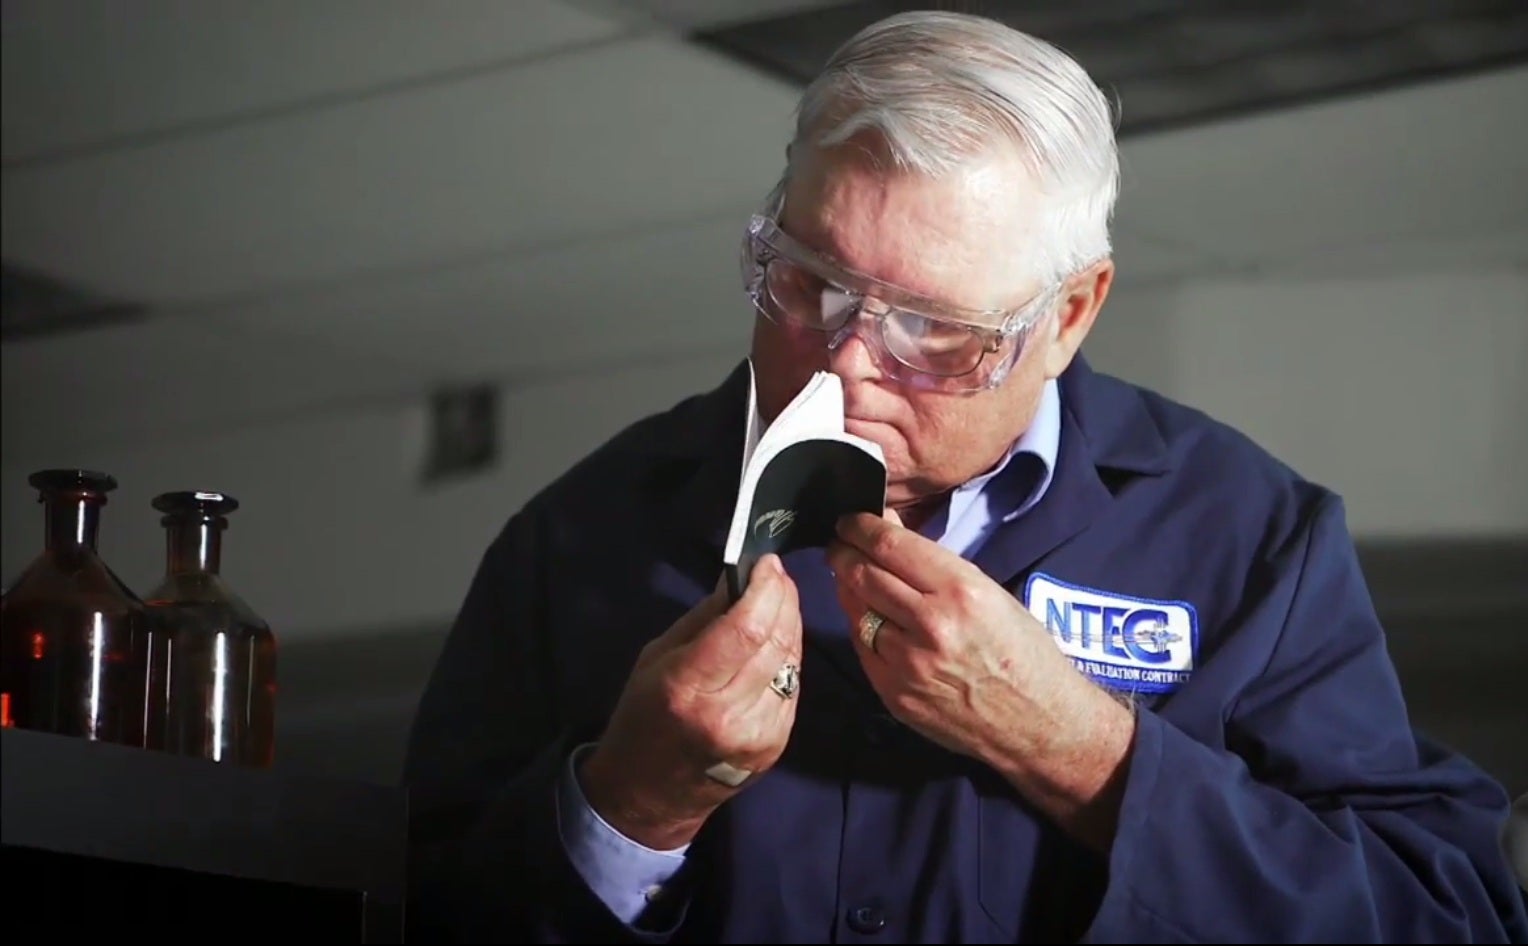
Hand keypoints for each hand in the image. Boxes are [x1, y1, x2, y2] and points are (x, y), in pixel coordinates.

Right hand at [578, 554, 802, 849]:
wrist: (649, 796)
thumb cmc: (642, 717)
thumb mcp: (657, 658)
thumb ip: (704, 620)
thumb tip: (741, 579)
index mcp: (688, 687)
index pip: (745, 628)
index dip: (765, 589)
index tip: (768, 562)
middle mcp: (729, 713)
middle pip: (776, 641)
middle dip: (783, 599)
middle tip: (777, 575)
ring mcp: (758, 734)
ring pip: (792, 661)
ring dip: (790, 625)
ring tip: (778, 602)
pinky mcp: (776, 745)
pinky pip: (793, 686)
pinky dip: (788, 658)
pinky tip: (776, 643)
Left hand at [825, 510, 1134, 849]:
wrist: (1040, 725)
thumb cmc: (1024, 652)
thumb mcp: (991, 593)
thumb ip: (934, 564)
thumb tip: (888, 529)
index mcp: (960, 592)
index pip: (890, 546)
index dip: (860, 528)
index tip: (850, 521)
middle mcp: (930, 625)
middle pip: (863, 575)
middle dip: (843, 553)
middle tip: (838, 544)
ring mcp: (908, 664)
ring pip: (856, 612)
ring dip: (848, 590)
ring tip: (850, 577)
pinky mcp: (894, 694)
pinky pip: (863, 649)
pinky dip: (861, 627)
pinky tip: (867, 616)